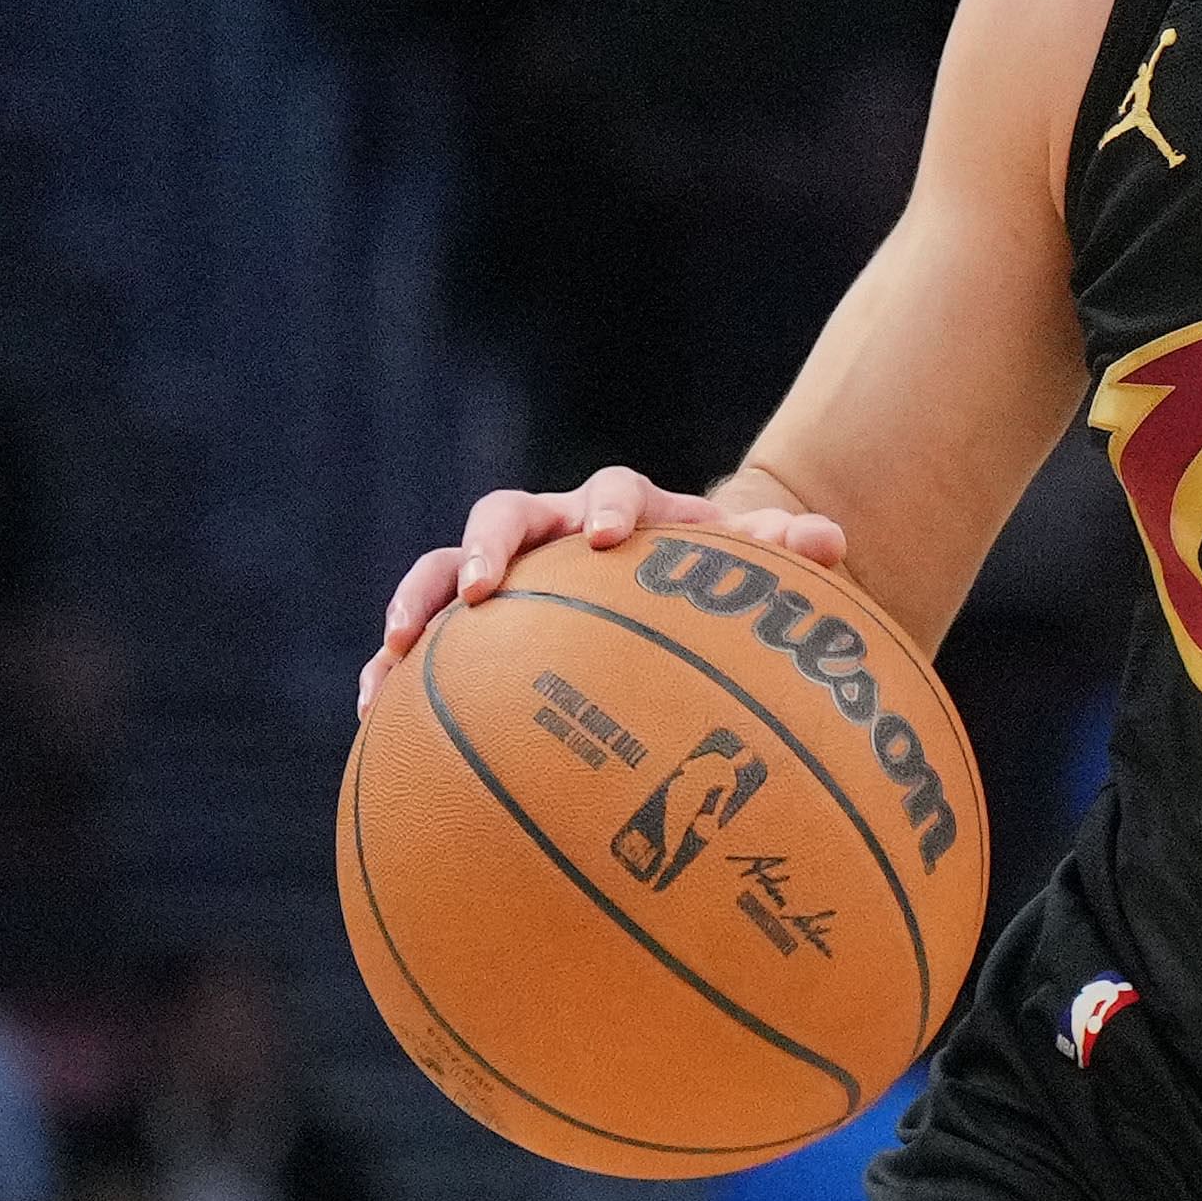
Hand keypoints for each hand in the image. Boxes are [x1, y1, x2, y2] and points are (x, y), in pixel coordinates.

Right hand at [361, 460, 847, 711]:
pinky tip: (370, 712)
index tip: (612, 536)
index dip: (612, 507)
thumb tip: (830, 541)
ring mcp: (504, 574)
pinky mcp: (470, 624)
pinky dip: (391, 666)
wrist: (665, 599)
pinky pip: (421, 639)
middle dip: (489, 544)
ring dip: (419, 599)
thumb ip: (784, 556)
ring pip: (443, 568)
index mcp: (623, 512)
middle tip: (483, 585)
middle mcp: (553, 530)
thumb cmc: (710, 590)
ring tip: (398, 647)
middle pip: (505, 513)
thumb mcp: (749, 577)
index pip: (614, 488)